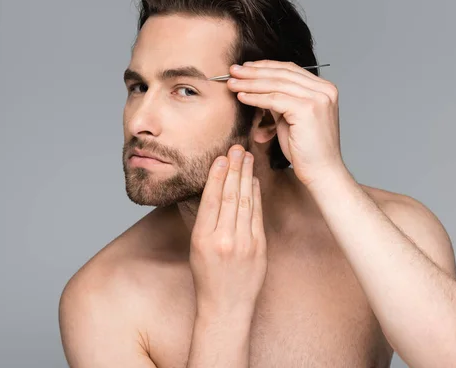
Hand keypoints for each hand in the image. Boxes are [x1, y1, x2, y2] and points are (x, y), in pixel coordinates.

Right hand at [189, 144, 266, 318]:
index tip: (221, 157)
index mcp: (203, 239)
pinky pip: (257, 215)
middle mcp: (224, 240)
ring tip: (247, 157)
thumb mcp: (196, 248)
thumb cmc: (207, 277)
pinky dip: (256, 196)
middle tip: (237, 148)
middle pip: (230, 196)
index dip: (217, 176)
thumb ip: (205, 221)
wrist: (226, 306)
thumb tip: (212, 191)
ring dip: (247, 177)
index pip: (211, 200)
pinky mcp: (260, 248)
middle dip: (235, 169)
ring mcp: (244, 244)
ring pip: (245, 202)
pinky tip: (254, 181)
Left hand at [227, 60, 346, 187]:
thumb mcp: (291, 118)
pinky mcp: (308, 109)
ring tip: (232, 83)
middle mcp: (325, 90)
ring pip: (276, 84)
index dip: (265, 66)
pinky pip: (275, 99)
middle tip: (232, 71)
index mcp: (324, 88)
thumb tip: (259, 86)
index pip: (290, 69)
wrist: (321, 172)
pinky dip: (255, 97)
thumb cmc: (306, 150)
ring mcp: (318, 98)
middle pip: (282, 73)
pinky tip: (241, 97)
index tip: (244, 68)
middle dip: (254, 71)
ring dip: (250, 83)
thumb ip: (281, 100)